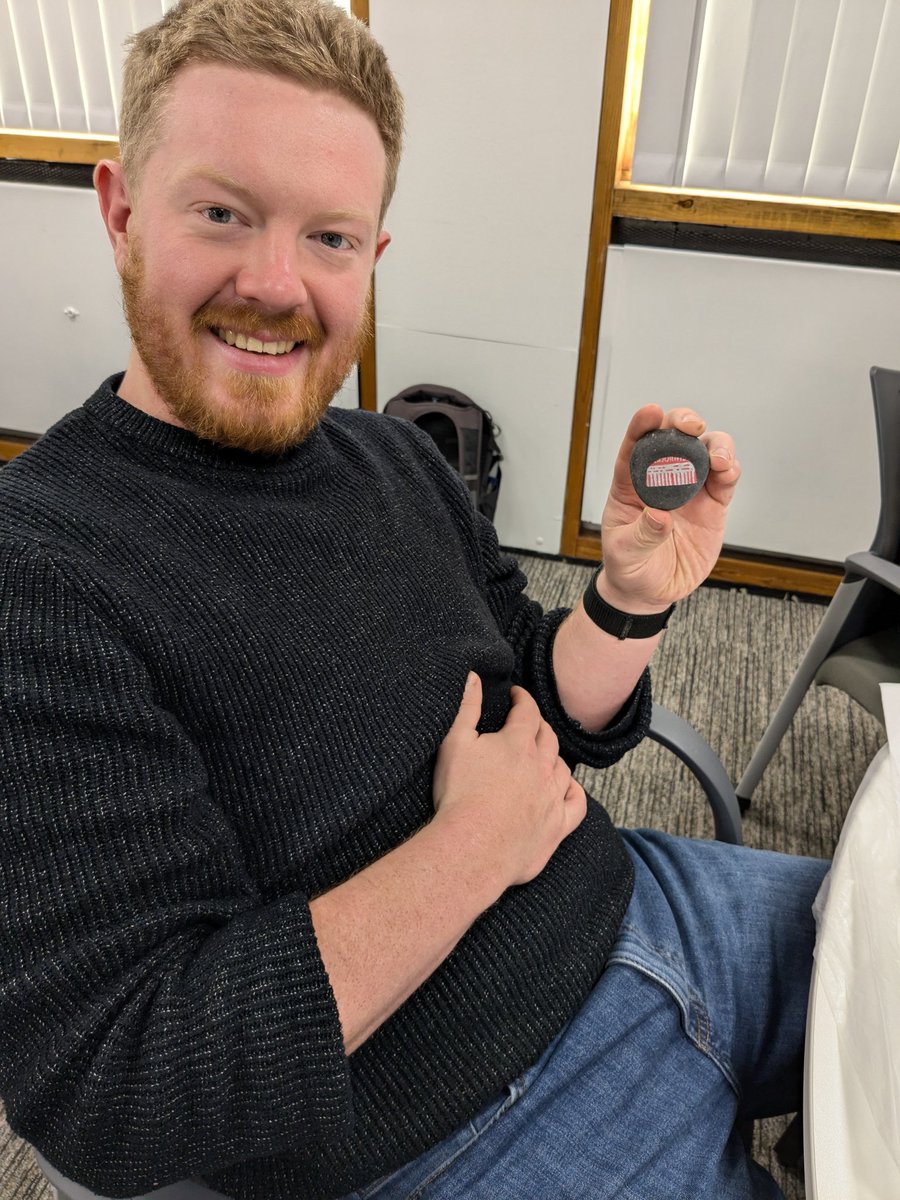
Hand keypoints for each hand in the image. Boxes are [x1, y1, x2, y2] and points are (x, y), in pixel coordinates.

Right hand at [432, 674, 586, 887]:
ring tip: (542, 756)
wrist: (473, 848)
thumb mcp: (454, 743)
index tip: (516, 695)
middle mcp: (542, 766)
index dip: (522, 699)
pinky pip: (577, 804)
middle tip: (526, 724)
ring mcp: (553, 797)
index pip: (528, 711)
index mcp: (518, 743)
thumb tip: (474, 677)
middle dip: (538, 726)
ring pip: (563, 767)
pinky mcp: (557, 826)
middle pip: (549, 737)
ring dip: (553, 757)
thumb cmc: (460, 795)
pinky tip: (566, 789)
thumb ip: (467, 707)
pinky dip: (574, 792)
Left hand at [599, 405, 740, 610]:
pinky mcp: (713, 505)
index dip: (642, 427)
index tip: (651, 412)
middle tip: (690, 426)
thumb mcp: (625, 554)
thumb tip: (659, 515)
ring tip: (718, 458)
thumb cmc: (630, 567)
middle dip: (683, 423)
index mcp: (630, 485)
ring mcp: (690, 489)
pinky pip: (725, 480)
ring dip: (715, 445)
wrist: (652, 591)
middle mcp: (661, 480)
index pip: (634, 448)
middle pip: (674, 439)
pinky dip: (730, 469)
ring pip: (706, 452)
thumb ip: (642, 535)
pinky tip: (728, 470)